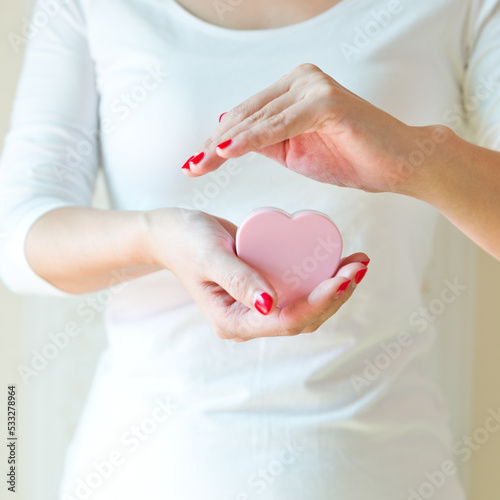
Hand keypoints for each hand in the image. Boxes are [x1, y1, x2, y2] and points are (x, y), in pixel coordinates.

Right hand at [144, 207, 369, 340]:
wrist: (174, 232)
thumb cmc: (185, 241)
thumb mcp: (209, 255)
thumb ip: (237, 279)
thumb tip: (269, 304)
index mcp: (234, 321)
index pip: (286, 321)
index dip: (319, 302)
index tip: (343, 277)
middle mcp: (249, 319)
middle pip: (303, 318)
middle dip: (335, 296)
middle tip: (358, 266)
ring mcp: (258, 306)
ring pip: (306, 307)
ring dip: (335, 289)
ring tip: (357, 263)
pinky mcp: (265, 288)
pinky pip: (298, 289)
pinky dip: (321, 277)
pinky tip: (338, 260)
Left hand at [182, 63, 448, 195]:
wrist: (399, 163)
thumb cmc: (352, 158)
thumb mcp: (295, 152)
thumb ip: (265, 141)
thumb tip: (230, 137)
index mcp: (292, 91)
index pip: (245, 117)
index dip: (217, 142)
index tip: (195, 163)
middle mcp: (299, 81)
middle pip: (244, 116)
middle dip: (214, 145)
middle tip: (190, 167)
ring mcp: (312, 87)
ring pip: (257, 119)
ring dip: (225, 143)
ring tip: (200, 163)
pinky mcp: (325, 101)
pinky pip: (279, 124)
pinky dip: (252, 139)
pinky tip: (227, 151)